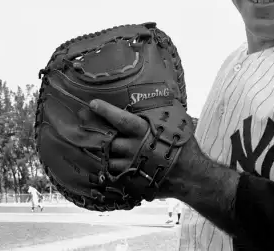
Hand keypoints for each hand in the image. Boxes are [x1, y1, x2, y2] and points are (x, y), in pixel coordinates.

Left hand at [89, 98, 203, 198]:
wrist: (190, 175)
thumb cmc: (184, 146)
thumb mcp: (177, 122)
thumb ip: (162, 110)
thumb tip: (157, 93)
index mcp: (144, 131)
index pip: (120, 119)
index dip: (105, 111)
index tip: (92, 104)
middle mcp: (134, 148)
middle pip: (107, 139)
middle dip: (96, 131)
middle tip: (83, 122)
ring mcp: (131, 165)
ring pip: (107, 158)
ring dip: (102, 151)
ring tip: (94, 143)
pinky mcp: (131, 180)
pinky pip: (112, 174)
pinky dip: (109, 167)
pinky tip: (106, 162)